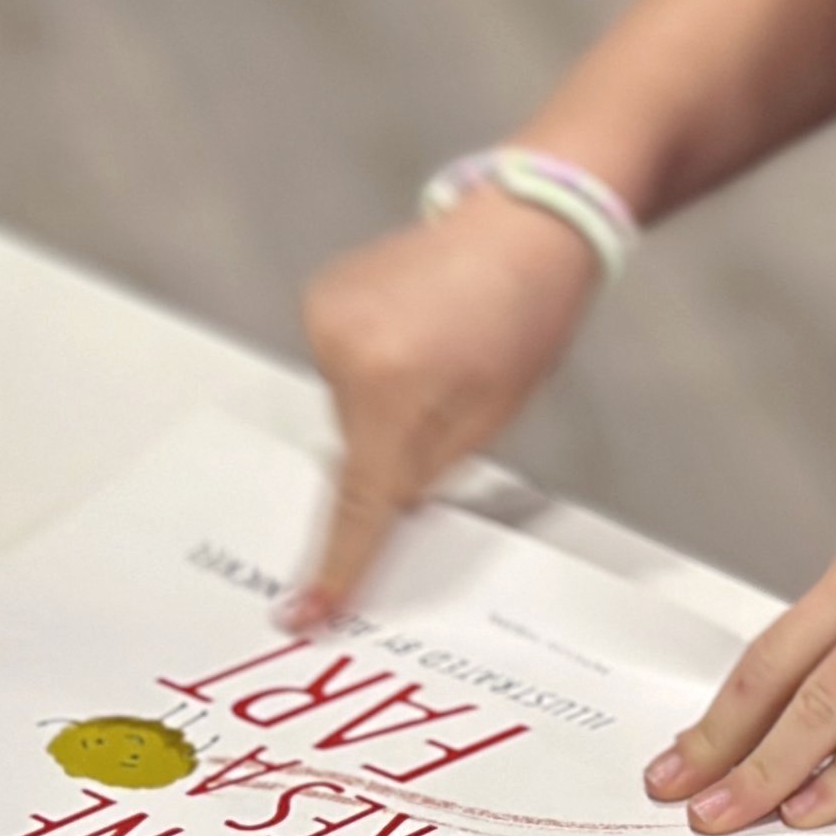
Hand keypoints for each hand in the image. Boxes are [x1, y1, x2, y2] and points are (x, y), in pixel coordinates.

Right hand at [291, 191, 601, 622]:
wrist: (528, 221)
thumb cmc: (528, 314)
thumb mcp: (494, 411)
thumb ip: (429, 467)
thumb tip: (386, 504)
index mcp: (395, 388)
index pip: (363, 499)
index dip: (341, 563)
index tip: (307, 614)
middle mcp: (344, 352)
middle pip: (357, 447)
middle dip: (394, 444)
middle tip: (452, 393)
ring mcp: (324, 317)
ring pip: (347, 405)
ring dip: (386, 397)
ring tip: (443, 345)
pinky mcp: (319, 296)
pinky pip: (340, 361)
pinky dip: (372, 361)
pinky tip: (416, 326)